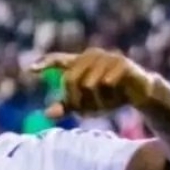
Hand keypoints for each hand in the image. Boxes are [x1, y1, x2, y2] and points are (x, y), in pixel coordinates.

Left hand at [30, 49, 156, 119]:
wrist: (139, 93)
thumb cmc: (109, 96)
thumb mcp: (86, 104)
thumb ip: (67, 106)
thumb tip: (47, 114)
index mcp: (80, 63)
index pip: (58, 60)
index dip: (44, 64)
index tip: (29, 70)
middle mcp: (91, 56)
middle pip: (70, 80)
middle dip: (76, 100)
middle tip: (86, 111)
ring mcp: (106, 57)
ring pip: (88, 84)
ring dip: (96, 101)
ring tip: (106, 102)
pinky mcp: (122, 63)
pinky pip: (106, 83)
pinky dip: (109, 95)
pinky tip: (119, 95)